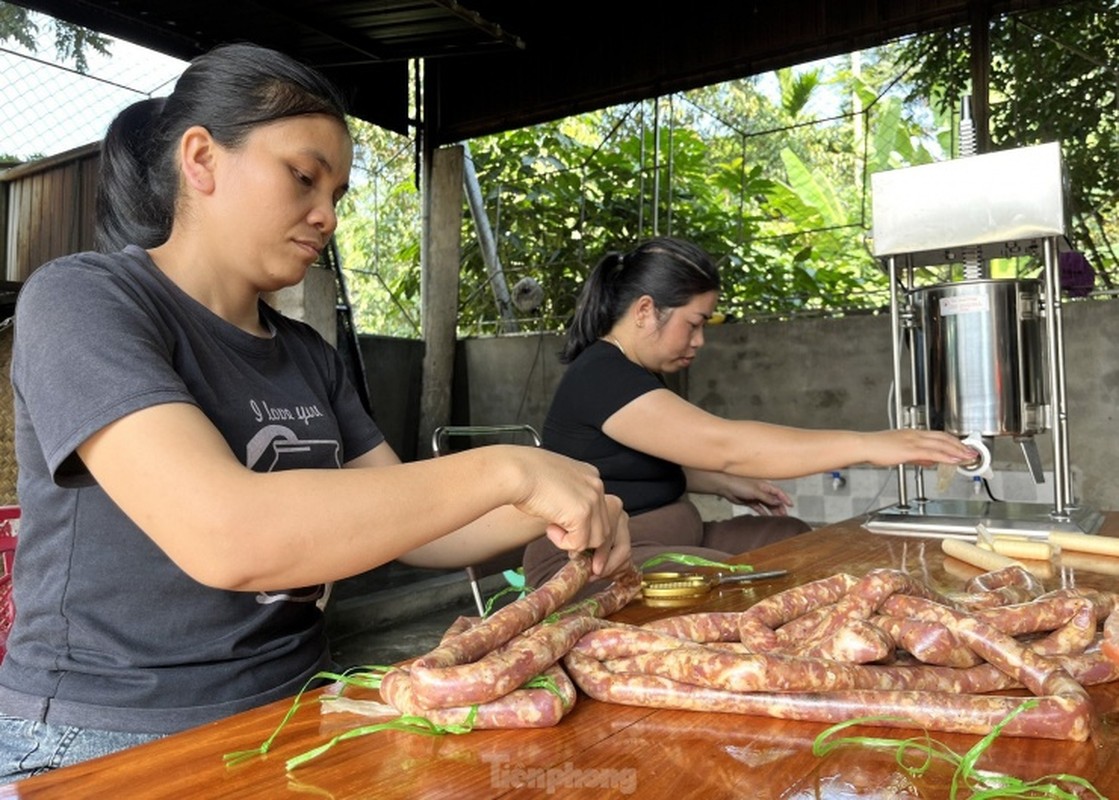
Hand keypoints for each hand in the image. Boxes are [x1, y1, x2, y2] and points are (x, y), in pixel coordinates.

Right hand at [509, 449, 627, 573]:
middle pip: (603, 526)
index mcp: (589, 476)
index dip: (585, 526)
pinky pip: (580, 543)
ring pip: (597, 538)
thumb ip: (568, 498)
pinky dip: (564, 543)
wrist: (515, 471)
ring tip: (552, 529)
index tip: (567, 531)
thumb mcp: (554, 483)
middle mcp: (596, 485)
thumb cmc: (523, 475)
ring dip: (574, 541)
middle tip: (562, 538)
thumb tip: (569, 519)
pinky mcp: (582, 513)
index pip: (600, 510)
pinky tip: (550, 529)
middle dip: (584, 538)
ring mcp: (592, 499)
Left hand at [717, 476, 793, 515]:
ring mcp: (756, 496)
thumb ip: (767, 497)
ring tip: (778, 518)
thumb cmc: (740, 484)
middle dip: (780, 507)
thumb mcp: (755, 491)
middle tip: (785, 516)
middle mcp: (762, 491)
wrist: (726, 486)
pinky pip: (759, 508)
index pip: (778, 492)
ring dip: (773, 511)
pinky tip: (767, 517)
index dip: (785, 498)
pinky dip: (764, 512)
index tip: (791, 505)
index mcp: (765, 485)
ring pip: (767, 505)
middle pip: (774, 500)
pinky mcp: (750, 502)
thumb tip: (778, 502)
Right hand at [862, 429, 978, 467]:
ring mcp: (914, 441)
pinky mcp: (910, 449)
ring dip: (958, 450)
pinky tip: (955, 460)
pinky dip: (947, 456)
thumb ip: (917, 457)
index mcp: (913, 434)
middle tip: (972, 452)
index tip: (963, 448)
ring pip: (942, 444)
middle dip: (960, 445)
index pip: (939, 435)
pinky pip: (933, 452)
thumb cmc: (876, 448)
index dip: (953, 441)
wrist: (864, 446)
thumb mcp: (900, 452)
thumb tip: (930, 461)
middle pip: (944, 438)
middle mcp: (916, 435)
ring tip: (969, 457)